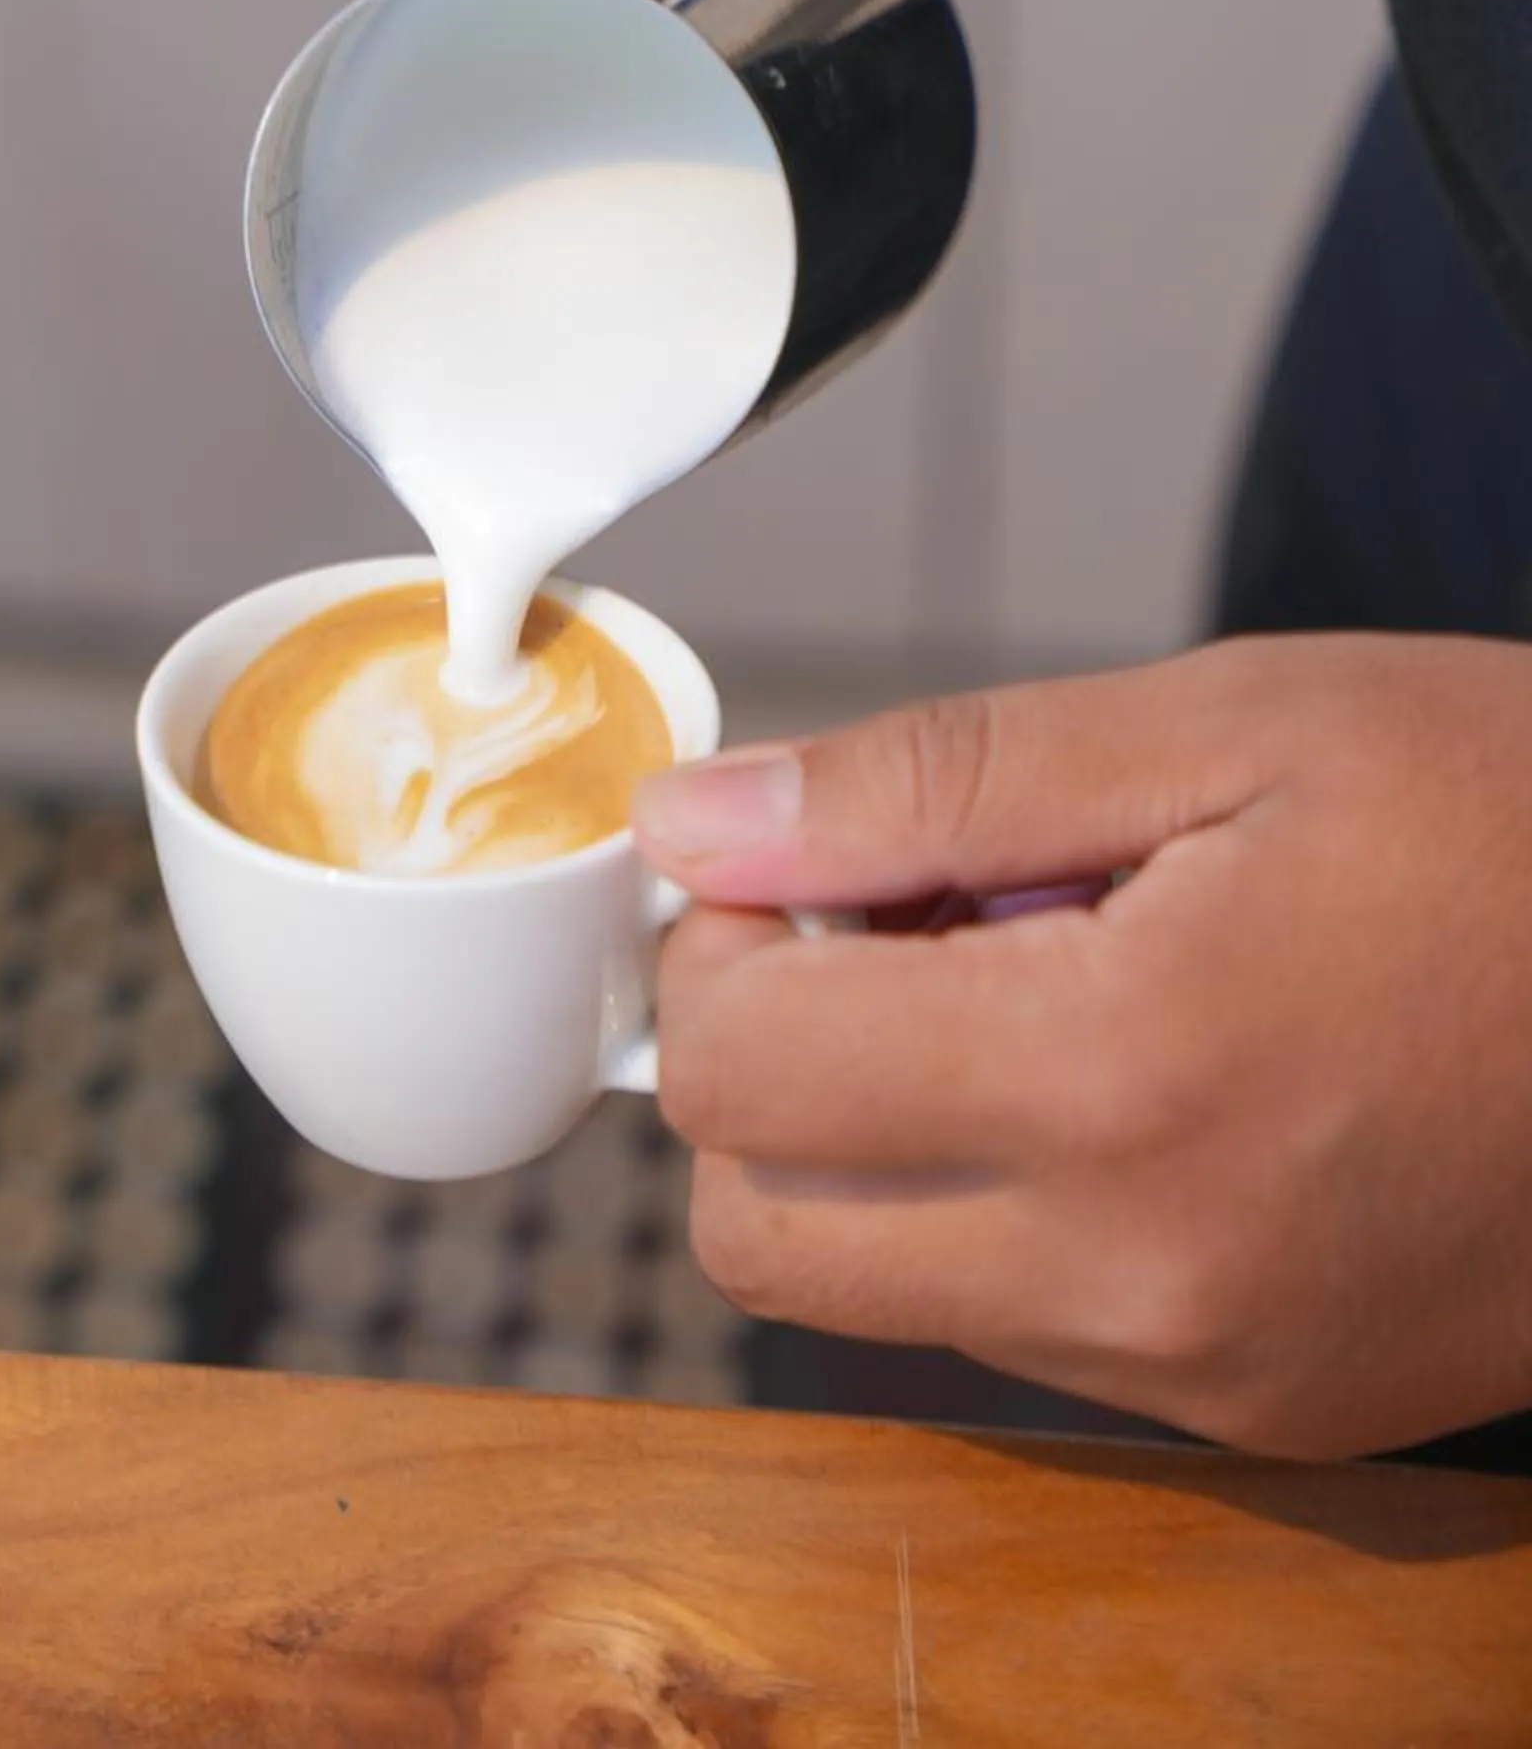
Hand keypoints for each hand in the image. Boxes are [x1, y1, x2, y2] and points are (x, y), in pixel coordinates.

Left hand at [633, 634, 1531, 1456]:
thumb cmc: (1511, 817)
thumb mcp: (1219, 725)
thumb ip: (925, 785)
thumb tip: (693, 822)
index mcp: (1124, 1075)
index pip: (733, 1072)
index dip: (719, 942)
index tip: (798, 863)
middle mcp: (1148, 1276)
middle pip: (758, 1228)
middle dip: (765, 1062)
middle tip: (888, 923)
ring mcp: (1210, 1373)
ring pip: (875, 1294)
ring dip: (882, 1142)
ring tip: (1040, 986)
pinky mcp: (1266, 1416)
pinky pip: (1022, 1334)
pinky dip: (1004, 1210)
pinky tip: (1125, 1077)